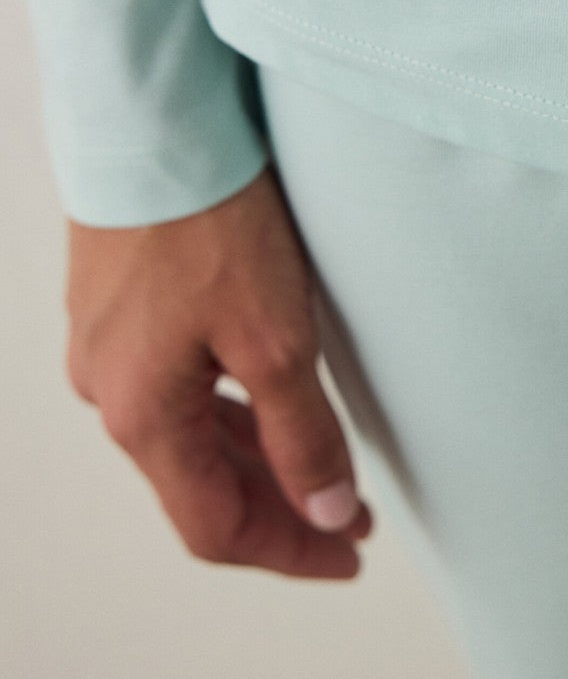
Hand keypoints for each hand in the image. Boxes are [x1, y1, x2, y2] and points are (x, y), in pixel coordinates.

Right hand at [64, 163, 374, 579]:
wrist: (155, 122)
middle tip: (349, 517)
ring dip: (253, 456)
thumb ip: (300, 434)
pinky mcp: (119, 301)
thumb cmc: (210, 222)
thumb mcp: (275, 340)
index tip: (347, 556)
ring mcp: (108, 344)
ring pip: (186, 431)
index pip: (215, 527)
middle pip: (198, 482)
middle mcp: (111, 389)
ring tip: (321, 462)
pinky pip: (175, 382)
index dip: (286, 552)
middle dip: (277, 506)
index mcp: (141, 415)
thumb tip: (326, 510)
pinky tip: (266, 395)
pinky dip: (227, 407)